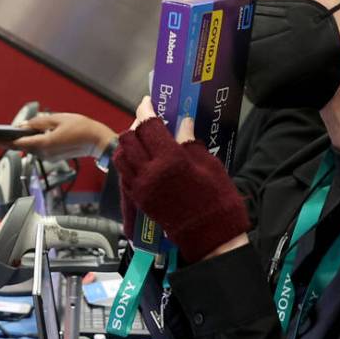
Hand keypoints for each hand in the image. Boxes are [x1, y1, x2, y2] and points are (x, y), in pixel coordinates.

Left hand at [10, 113, 116, 160]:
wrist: (97, 142)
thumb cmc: (82, 128)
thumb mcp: (58, 119)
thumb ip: (38, 122)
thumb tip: (22, 126)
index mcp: (44, 144)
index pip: (17, 143)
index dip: (0, 141)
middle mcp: (44, 153)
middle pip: (19, 147)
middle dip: (4, 142)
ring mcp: (48, 156)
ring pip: (28, 148)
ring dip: (17, 141)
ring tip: (2, 135)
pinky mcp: (52, 156)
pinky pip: (36, 148)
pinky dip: (29, 142)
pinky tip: (23, 136)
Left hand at [114, 106, 248, 261]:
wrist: (211, 236)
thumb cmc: (218, 199)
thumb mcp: (209, 165)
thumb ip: (190, 142)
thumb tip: (182, 124)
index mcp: (170, 160)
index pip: (149, 126)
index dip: (146, 110)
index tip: (148, 101)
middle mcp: (149, 172)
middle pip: (129, 139)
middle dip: (136, 125)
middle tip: (148, 121)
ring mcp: (141, 187)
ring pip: (122, 157)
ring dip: (128, 143)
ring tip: (143, 139)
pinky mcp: (140, 200)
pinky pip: (125, 174)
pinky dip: (128, 162)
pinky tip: (141, 158)